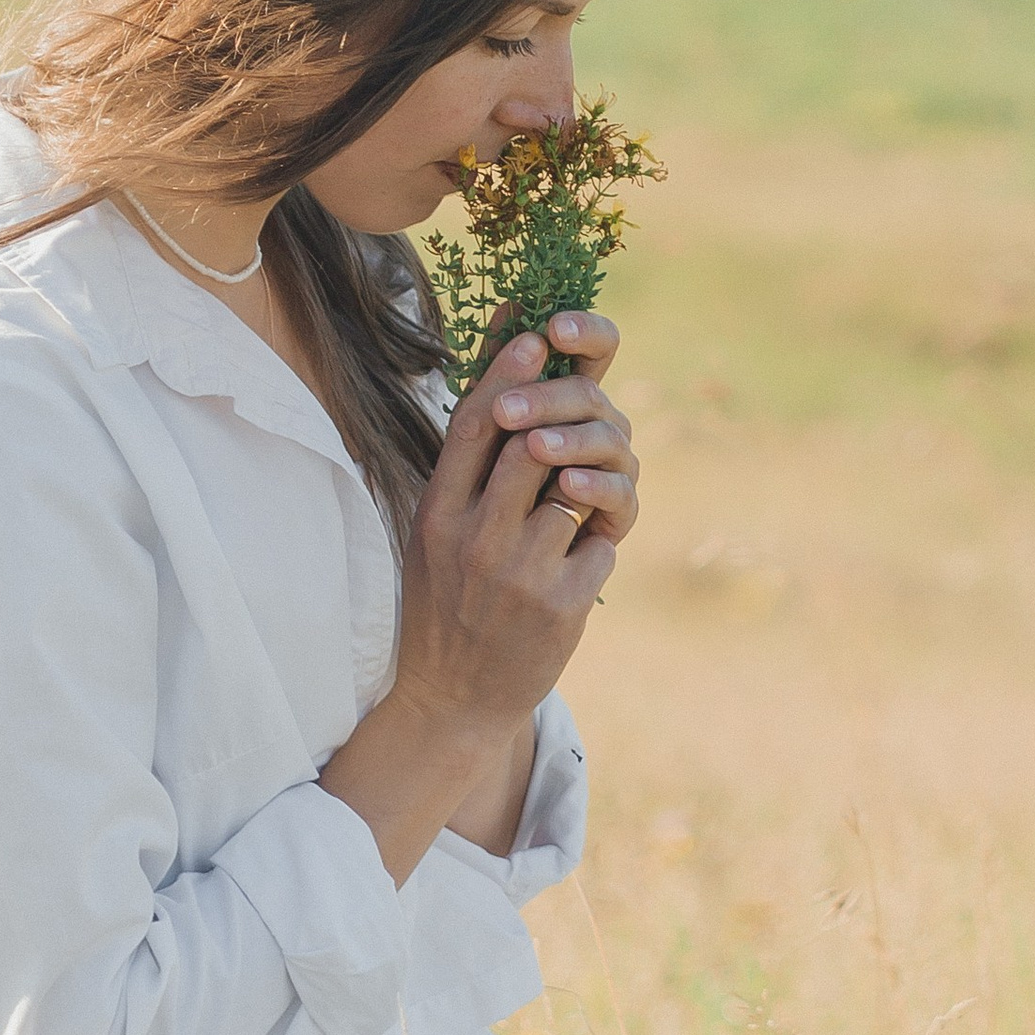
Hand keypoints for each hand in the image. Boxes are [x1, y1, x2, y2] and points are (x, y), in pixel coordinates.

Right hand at [400, 320, 636, 718]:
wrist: (454, 699)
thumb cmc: (447, 600)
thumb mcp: (435, 533)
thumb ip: (465, 472)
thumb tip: (499, 391)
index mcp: (436, 514)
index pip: (471, 427)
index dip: (504, 373)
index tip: (534, 336)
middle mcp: (473, 539)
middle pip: (527, 446)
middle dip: (557, 417)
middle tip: (574, 401)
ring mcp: (519, 574)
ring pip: (571, 490)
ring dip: (582, 486)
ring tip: (570, 502)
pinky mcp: (562, 605)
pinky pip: (599, 542)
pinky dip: (596, 541)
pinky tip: (576, 562)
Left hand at [479, 309, 636, 547]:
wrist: (477, 603)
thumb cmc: (475, 512)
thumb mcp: (476, 443)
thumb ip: (492, 379)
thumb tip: (510, 302)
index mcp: (566, 397)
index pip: (596, 346)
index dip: (585, 329)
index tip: (552, 327)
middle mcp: (595, 427)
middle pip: (590, 393)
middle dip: (547, 396)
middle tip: (506, 411)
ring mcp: (611, 471)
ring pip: (609, 439)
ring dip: (570, 438)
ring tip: (535, 446)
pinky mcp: (618, 519)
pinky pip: (620, 495)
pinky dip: (595, 487)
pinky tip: (568, 485)